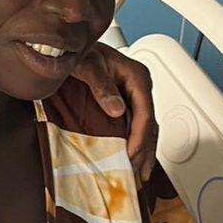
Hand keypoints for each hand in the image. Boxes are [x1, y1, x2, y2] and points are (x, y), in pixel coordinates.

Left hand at [70, 42, 157, 180]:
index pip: (145, 112)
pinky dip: (137, 145)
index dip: (140, 137)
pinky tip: (134, 160)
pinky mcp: (127, 104)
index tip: (131, 155)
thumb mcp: (87, 65)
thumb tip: (117, 110)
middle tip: (136, 173)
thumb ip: (101, 85)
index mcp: (137, 76)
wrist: (73, 47)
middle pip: (150, 125)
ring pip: (146, 129)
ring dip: (144, 152)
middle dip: (144, 151)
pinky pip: (136, 127)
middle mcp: (140, 88)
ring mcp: (135, 96)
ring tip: (139, 175)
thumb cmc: (81, 52)